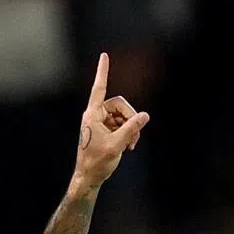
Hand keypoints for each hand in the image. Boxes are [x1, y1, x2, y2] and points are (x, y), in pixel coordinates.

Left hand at [72, 53, 149, 188]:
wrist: (88, 177)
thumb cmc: (97, 162)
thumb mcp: (117, 144)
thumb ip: (132, 128)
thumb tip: (145, 115)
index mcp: (92, 115)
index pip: (99, 89)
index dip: (103, 72)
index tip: (104, 56)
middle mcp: (95, 115)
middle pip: (120, 105)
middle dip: (130, 118)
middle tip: (136, 135)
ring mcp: (100, 123)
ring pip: (122, 115)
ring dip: (130, 127)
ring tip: (131, 144)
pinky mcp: (105, 130)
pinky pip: (121, 124)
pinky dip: (127, 132)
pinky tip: (129, 145)